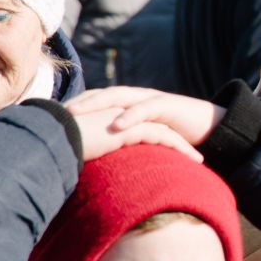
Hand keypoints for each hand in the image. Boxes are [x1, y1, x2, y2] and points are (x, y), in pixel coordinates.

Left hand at [68, 87, 224, 151]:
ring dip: (96, 103)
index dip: (73, 108)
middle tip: (53, 112)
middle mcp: (136, 98)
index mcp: (127, 105)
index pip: (95, 102)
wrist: (211, 127)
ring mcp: (151, 99)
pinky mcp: (168, 106)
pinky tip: (116, 125)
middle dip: (77, 102)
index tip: (48, 118)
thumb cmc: (176, 136)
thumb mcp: (144, 140)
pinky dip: (130, 116)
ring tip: (76, 113)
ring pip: (119, 96)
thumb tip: (98, 164)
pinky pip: (146, 108)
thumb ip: (123, 145)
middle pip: (100, 95)